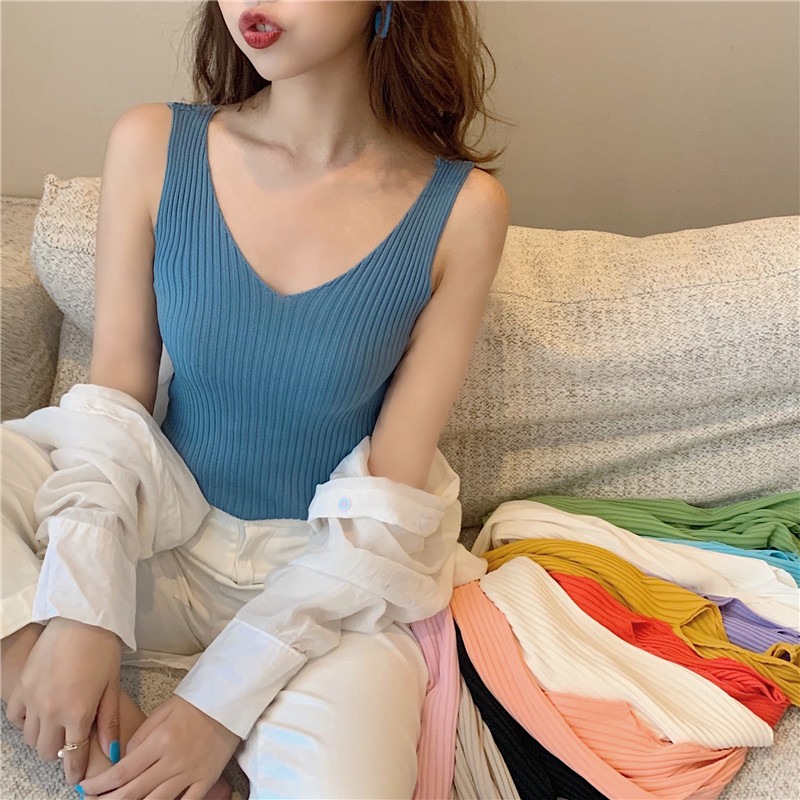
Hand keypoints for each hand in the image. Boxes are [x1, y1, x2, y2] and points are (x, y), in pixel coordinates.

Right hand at [5, 617, 122, 785]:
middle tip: (69, 742)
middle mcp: (51, 712)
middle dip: (59, 754)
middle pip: (47, 751)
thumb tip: (112, 751)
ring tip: (56, 726)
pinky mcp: (21, 687)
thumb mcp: (112, 686)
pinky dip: (24, 720)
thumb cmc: (103, 649)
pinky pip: (14, 717)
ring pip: (29, 738)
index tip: (76, 778)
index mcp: (78, 713)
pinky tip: (38, 712)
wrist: (82, 619)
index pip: (73, 756)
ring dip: (42, 738)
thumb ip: (109, 721)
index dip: (74, 772)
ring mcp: (33, 700)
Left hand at [77, 693, 242, 799]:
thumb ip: (141, 737)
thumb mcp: (163, 712)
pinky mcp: (206, 781)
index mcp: (160, 741)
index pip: (122, 771)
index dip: (99, 785)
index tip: (85, 789)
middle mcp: (173, 762)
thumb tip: (123, 761)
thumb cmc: (196, 702)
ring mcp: (191, 774)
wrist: (231, 700)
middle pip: (133, 793)